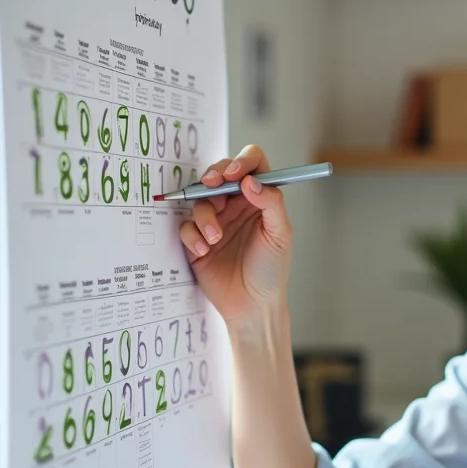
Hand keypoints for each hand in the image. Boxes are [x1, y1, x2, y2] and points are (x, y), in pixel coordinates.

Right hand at [179, 144, 291, 326]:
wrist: (252, 305)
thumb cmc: (271, 270)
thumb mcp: (280, 234)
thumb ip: (271, 203)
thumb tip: (251, 181)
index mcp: (259, 199)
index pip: (252, 165)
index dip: (241, 162)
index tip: (235, 175)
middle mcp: (236, 205)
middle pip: (220, 173)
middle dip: (213, 175)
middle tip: (213, 185)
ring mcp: (215, 220)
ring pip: (200, 198)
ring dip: (205, 214)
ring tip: (215, 238)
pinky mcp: (197, 239)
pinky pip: (186, 225)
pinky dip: (193, 235)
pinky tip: (205, 250)